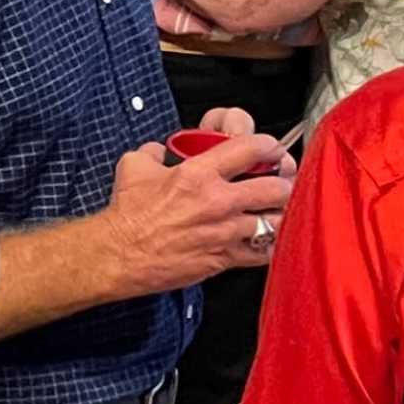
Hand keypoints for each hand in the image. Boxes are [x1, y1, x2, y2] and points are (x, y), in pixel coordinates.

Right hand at [92, 129, 294, 297]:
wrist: (119, 254)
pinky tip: (265, 239)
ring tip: (277, 210)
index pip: (251, 148)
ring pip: (276, 221)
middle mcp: (217, 201)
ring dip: (280, 214)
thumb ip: (153, 153)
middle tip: (280, 181)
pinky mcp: (224, 258)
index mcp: (198, 173)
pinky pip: (263, 253)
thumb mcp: (134, 167)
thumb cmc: (127, 214)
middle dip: (284, 182)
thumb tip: (159, 151)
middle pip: (276, 187)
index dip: (269, 145)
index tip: (270, 149)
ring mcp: (224, 232)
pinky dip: (270, 245)